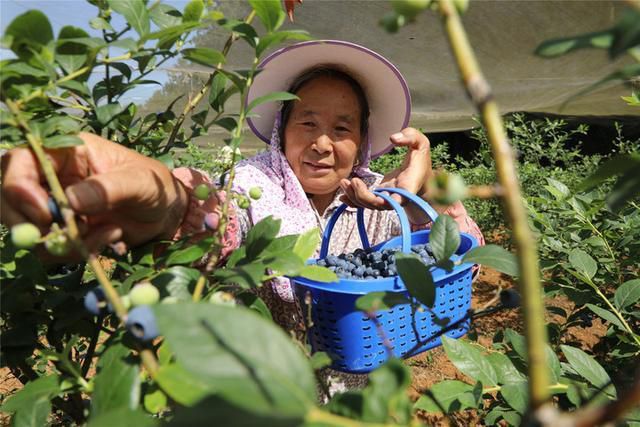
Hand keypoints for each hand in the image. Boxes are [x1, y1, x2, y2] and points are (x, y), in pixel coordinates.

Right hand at [1, 132, 188, 251]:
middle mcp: (53, 178)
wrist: (167, 212)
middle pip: (8, 198)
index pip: (19, 161)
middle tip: (60, 237)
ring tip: (109, 233)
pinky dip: (79, 251)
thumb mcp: (140, 182)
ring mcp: (55, 206)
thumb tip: (69, 201)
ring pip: (29, 230)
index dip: (18, 187)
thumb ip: (108, 188)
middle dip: (25, 223)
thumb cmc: (155, 185)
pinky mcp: (64, 231)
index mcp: (66, 152)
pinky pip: (53, 249)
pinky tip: (111, 238)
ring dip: (64, 241)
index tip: (43, 214)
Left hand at [340, 127, 433, 222]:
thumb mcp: (421, 143)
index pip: (397, 200)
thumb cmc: (420, 159)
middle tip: (353, 180)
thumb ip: (410, 137)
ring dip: (354, 196)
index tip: (377, 187)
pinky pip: (364, 204)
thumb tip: (393, 138)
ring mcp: (387, 199)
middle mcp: (396, 198)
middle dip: (362, 196)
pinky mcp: (379, 197)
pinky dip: (352, 201)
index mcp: (408, 188)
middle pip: (377, 205)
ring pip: (368, 205)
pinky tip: (342, 195)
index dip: (386, 200)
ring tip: (343, 182)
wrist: (421, 176)